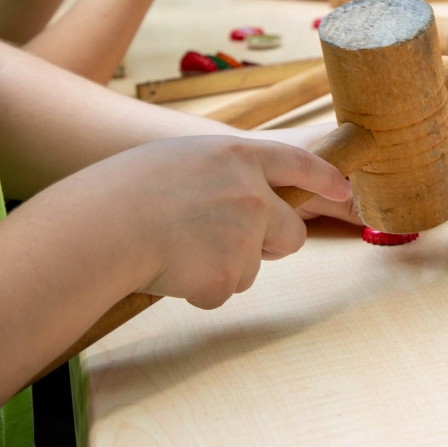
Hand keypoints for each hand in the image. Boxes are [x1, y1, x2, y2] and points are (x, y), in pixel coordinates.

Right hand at [98, 135, 350, 308]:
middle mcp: (253, 193)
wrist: (102, 225)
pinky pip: (222, 291)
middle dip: (271, 246)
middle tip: (229, 247)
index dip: (324, 178)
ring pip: (252, 267)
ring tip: (177, 250)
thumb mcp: (182, 159)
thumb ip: (221, 174)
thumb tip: (239, 197)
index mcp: (239, 155)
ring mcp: (245, 234)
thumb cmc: (125, 190)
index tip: (345, 190)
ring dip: (222, 267)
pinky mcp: (229, 274)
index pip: (298, 163)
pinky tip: (170, 270)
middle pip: (292, 232)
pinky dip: (198, 289)